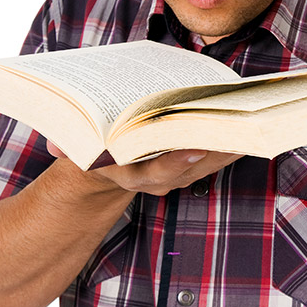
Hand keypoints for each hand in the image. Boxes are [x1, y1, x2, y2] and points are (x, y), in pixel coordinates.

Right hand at [48, 141, 240, 196]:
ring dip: (228, 147)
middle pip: (190, 168)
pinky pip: (209, 159)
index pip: (155, 173)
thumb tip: (55, 144)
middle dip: (214, 151)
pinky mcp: (185, 168)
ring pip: (205, 164)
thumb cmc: (90, 148)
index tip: (196, 150)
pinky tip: (244, 127)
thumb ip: (66, 144)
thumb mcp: (74, 147)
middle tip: (237, 132)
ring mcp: (172, 176)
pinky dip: (226, 145)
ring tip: (251, 126)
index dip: (176, 163)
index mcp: (128, 175)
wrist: (100, 173)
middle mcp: (154, 180)